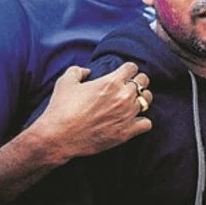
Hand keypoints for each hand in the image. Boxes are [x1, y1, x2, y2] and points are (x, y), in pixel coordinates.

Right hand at [33, 63, 152, 162]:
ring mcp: (127, 114)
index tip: (123, 74)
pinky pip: (147, 123)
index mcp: (111, 82)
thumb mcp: (65, 83)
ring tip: (133, 102)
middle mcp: (123, 96)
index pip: (132, 67)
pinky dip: (142, 121)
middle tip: (129, 87)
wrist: (58, 137)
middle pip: (143, 81)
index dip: (127, 70)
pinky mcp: (127, 132)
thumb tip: (87, 71)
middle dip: (137, 82)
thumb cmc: (60, 109)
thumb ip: (77, 71)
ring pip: (147, 100)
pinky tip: (133, 121)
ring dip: (141, 99)